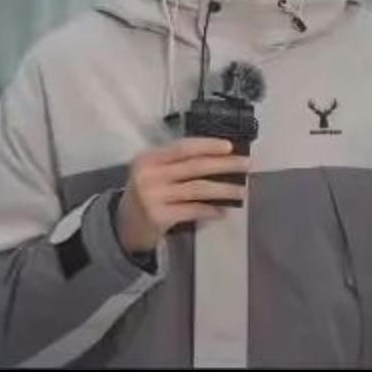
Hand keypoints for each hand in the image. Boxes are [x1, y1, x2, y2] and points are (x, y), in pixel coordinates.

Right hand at [116, 137, 248, 253]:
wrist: (125, 226)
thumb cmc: (147, 193)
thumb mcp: (154, 172)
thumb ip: (177, 164)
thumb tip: (219, 158)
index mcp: (149, 158)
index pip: (183, 147)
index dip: (208, 145)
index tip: (230, 146)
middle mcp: (149, 174)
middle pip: (195, 166)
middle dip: (225, 164)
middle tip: (246, 164)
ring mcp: (153, 196)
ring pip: (198, 189)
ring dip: (224, 189)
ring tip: (242, 191)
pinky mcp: (159, 216)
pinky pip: (193, 210)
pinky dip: (210, 210)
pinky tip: (223, 211)